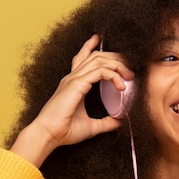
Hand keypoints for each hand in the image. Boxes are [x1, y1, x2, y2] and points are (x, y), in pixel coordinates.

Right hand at [10, 35, 133, 166]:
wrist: (49, 134)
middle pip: (96, 56)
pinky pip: (100, 71)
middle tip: (129, 65)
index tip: (103, 44)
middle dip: (114, 57)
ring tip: (129, 75)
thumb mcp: (91, 126)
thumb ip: (105, 122)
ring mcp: (74, 79)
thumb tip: (119, 122)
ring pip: (99, 60)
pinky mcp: (77, 84)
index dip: (93, 48)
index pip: (84, 58)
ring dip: (117, 64)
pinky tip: (121, 86)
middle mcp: (73, 78)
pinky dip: (113, 75)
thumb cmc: (64, 130)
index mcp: (73, 84)